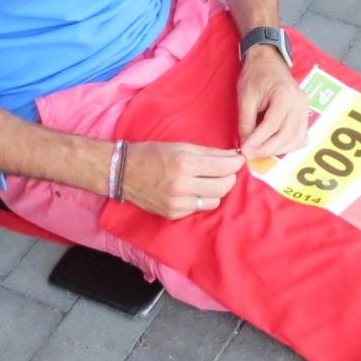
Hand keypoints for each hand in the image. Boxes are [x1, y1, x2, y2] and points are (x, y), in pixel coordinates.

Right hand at [124, 139, 245, 218]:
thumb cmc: (151, 154)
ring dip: (217, 190)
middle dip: (230, 177)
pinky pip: (198, 208)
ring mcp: (177, 203)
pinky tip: (193, 190)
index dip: (236, 163)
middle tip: (227, 171)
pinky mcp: (173, 214)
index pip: (223, 167)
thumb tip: (233, 156)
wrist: (122, 172)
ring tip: (209, 180)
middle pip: (223, 187)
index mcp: (185, 163)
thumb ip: (209, 153)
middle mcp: (182, 185)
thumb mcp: (180, 146)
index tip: (239, 160)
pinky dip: (201, 199)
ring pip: (214, 201)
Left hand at [237, 44, 309, 158]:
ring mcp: (305, 108)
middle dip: (267, 149)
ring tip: (259, 152)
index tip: (244, 151)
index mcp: (285, 95)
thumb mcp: (245, 98)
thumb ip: (246, 123)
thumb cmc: (255, 75)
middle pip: (286, 135)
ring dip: (278, 150)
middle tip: (250, 155)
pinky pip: (301, 136)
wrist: (268, 59)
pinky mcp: (305, 113)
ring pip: (296, 139)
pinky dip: (289, 146)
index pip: (272, 125)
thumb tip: (247, 146)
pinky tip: (274, 147)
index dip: (258, 141)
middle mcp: (300, 103)